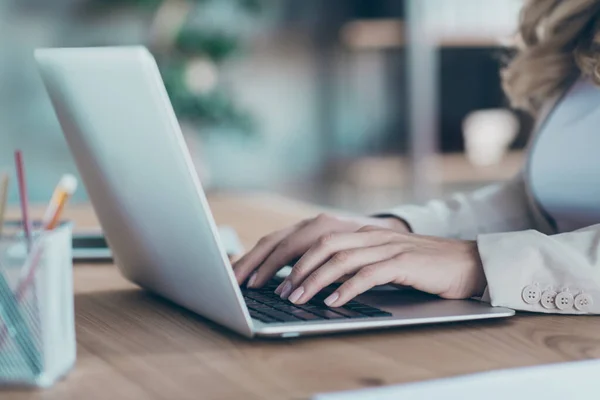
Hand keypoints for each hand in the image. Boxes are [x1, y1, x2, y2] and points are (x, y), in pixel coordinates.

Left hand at [279, 226, 486, 306]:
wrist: (466, 262)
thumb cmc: (422, 266)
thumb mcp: (382, 260)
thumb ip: (354, 263)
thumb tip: (319, 281)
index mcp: (362, 232)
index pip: (317, 239)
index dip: (291, 256)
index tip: (272, 277)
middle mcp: (370, 235)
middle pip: (321, 244)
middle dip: (294, 267)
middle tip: (277, 290)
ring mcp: (387, 246)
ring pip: (341, 258)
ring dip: (315, 280)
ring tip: (297, 299)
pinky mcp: (404, 262)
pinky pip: (369, 274)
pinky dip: (348, 288)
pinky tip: (333, 302)